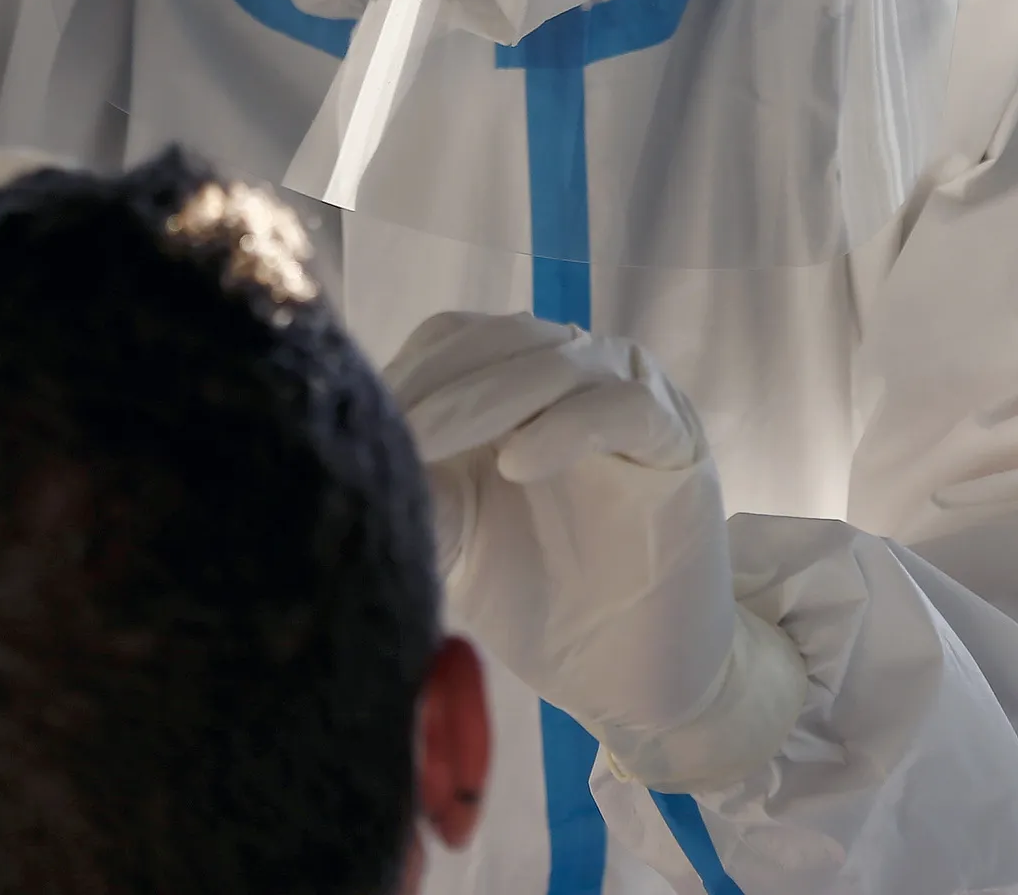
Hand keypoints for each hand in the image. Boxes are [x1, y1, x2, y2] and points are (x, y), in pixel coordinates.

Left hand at [383, 311, 805, 789]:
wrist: (630, 678)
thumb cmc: (538, 602)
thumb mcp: (451, 541)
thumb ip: (412, 489)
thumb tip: (341, 452)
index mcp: (514, 387)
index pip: (453, 342)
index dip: (406, 373)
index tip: (354, 421)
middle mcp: (572, 374)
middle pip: (498, 340)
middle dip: (435, 385)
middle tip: (385, 431)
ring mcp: (629, 397)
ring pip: (555, 360)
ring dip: (485, 398)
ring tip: (428, 444)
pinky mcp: (676, 437)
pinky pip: (621, 407)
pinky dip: (565, 427)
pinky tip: (517, 466)